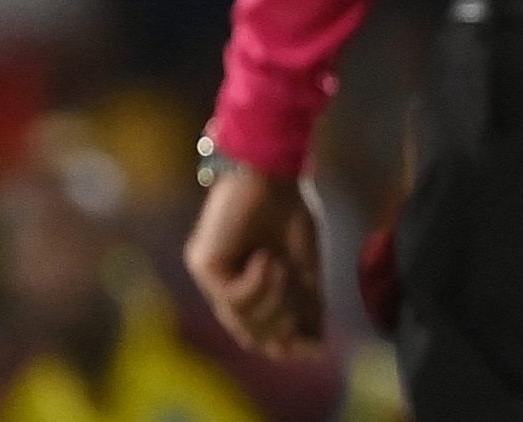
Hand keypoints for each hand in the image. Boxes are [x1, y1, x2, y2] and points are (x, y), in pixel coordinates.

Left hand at [183, 165, 325, 356]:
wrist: (273, 174)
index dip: (286, 345)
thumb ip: (307, 303)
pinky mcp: (203, 264)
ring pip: (239, 319)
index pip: (260, 332)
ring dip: (269, 300)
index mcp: (248, 286)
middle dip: (279, 325)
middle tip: (296, 308)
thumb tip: (319, 343)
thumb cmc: (289, 211)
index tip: (314, 348)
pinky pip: (231, 297)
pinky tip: (266, 259)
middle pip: (250, 333)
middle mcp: (225, 285)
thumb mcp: (305, 264)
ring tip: (283, 270)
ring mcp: (211, 277)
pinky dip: (256, 283)